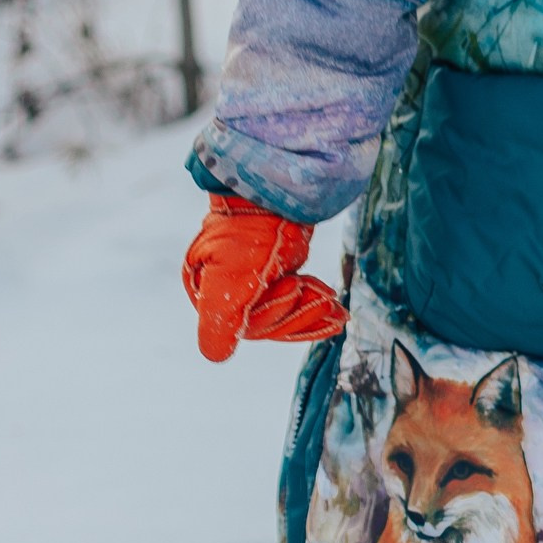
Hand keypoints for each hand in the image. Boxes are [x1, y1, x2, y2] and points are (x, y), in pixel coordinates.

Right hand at [183, 192, 347, 361]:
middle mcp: (224, 288)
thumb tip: (215, 354)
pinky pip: (293, 295)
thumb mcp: (228, 279)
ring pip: (283, 310)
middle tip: (329, 305)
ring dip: (311, 311)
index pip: (244, 326)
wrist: (274, 187)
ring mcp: (251, 277)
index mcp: (206, 292)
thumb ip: (218, 322)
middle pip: (266, 320)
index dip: (277, 317)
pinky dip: (313, 301)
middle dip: (300, 315)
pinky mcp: (274, 267)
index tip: (296, 289)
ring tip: (336, 308)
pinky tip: (332, 304)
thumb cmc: (247, 233)